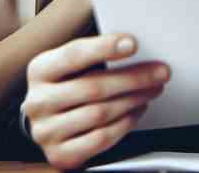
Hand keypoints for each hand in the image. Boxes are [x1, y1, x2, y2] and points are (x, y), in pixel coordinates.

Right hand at [24, 34, 169, 169]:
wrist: (47, 118)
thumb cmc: (67, 82)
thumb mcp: (70, 63)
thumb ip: (94, 53)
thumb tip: (131, 44)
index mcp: (40, 69)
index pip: (74, 54)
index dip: (105, 47)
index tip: (133, 43)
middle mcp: (38, 101)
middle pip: (93, 87)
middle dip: (133, 78)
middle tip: (160, 71)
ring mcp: (47, 131)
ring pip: (100, 113)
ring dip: (134, 100)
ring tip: (153, 89)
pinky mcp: (60, 155)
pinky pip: (101, 139)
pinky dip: (125, 123)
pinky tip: (138, 110)